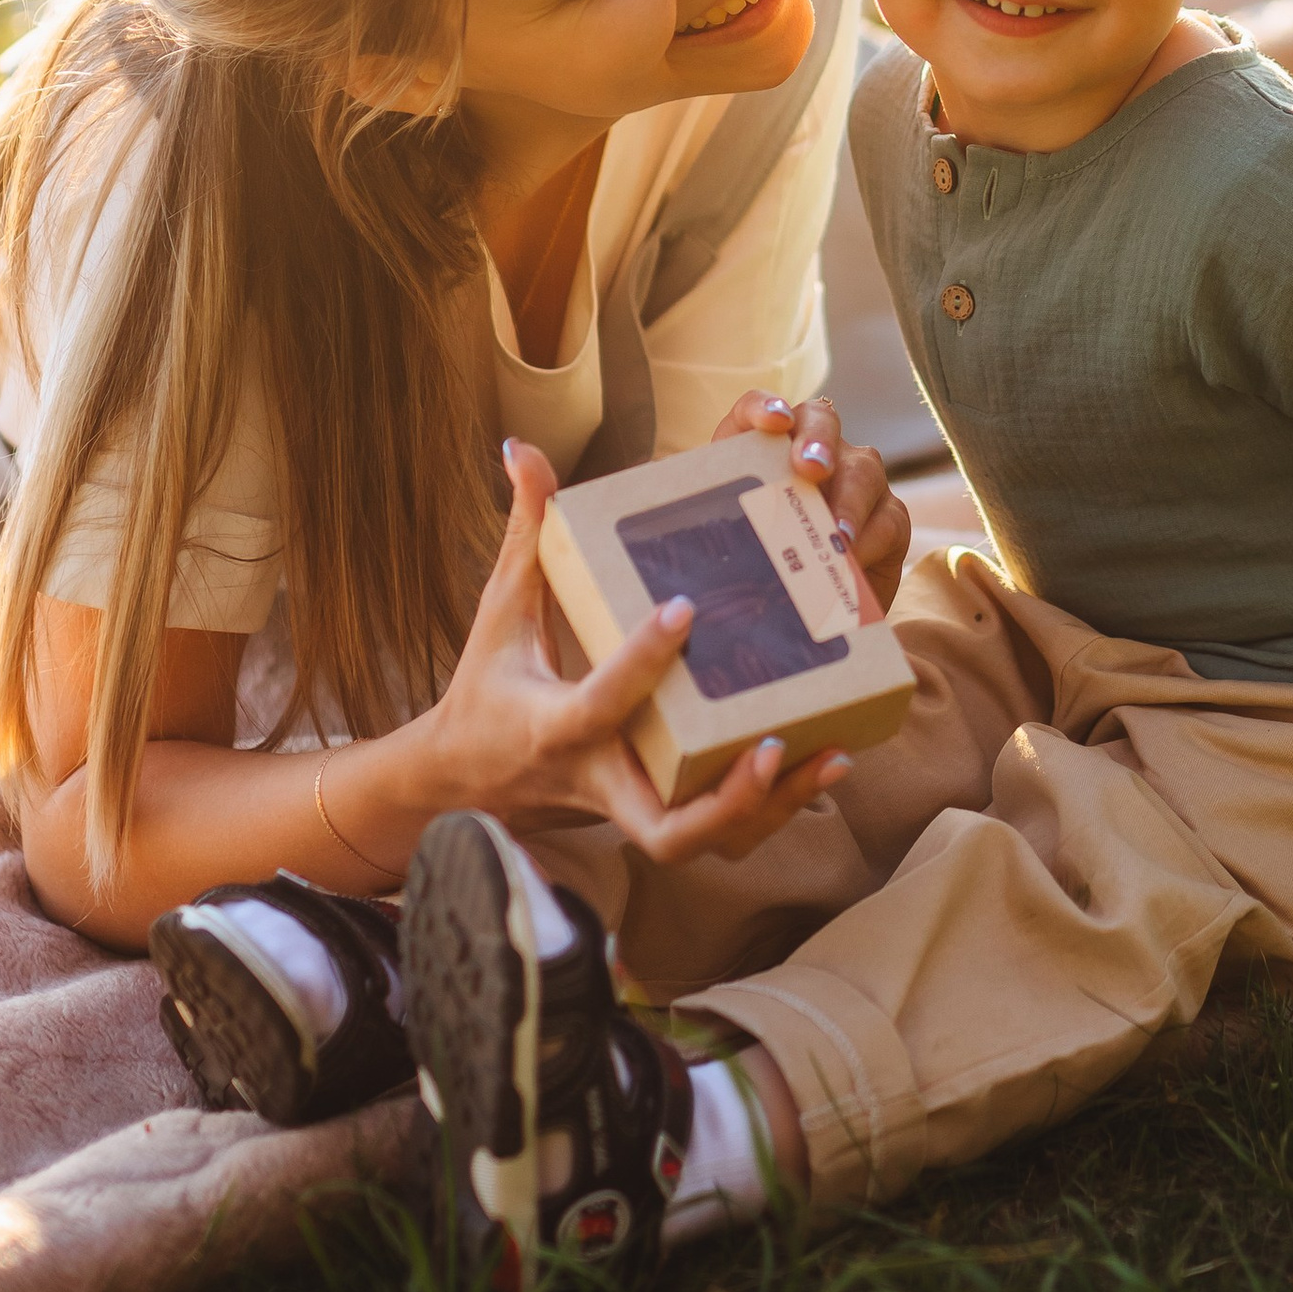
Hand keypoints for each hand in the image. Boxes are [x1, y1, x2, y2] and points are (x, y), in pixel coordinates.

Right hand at [423, 443, 849, 866]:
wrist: (464, 784)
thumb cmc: (487, 690)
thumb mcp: (500, 613)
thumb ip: (528, 534)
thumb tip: (520, 450)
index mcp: (555, 726)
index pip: (601, 701)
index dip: (641, 661)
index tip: (686, 608)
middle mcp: (597, 781)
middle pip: (664, 826)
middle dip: (725, 795)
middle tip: (776, 740)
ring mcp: (628, 809)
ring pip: (702, 840)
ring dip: (766, 807)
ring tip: (828, 752)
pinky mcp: (653, 815)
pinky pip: (719, 835)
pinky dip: (770, 808)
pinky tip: (823, 761)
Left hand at [716, 387, 910, 614]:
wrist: (804, 615)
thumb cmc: (755, 572)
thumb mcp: (726, 549)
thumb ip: (710, 533)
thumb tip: (671, 544)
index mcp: (761, 449)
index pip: (757, 408)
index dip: (763, 406)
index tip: (773, 422)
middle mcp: (812, 450)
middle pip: (820, 420)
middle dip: (816, 440)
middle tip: (810, 470)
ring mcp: (856, 478)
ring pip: (862, 467)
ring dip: (848, 500)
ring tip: (837, 534)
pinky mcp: (887, 516)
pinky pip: (887, 516)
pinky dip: (869, 538)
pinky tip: (851, 559)